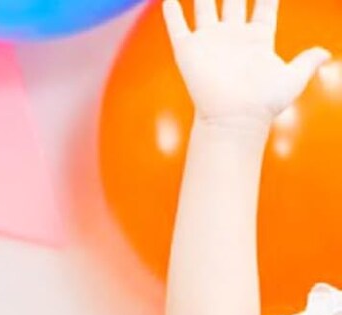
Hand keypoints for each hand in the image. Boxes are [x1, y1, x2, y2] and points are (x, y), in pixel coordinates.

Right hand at [162, 0, 329, 129]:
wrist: (233, 118)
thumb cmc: (264, 102)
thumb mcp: (293, 78)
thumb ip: (307, 61)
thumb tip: (325, 54)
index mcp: (258, 38)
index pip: (265, 4)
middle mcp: (233, 36)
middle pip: (234, 0)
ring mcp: (210, 43)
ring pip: (205, 7)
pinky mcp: (188, 52)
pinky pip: (178, 28)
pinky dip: (173, 13)